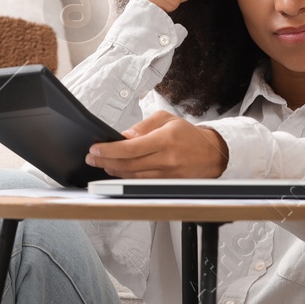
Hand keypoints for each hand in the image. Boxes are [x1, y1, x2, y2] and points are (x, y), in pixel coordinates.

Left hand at [87, 111, 228, 177]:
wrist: (212, 153)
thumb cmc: (189, 135)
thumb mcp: (166, 120)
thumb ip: (143, 127)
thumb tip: (123, 136)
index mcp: (164, 140)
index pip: (130, 148)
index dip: (109, 150)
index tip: (95, 149)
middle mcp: (165, 159)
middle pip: (127, 164)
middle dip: (105, 161)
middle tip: (92, 158)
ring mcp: (166, 174)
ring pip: (132, 176)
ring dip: (114, 171)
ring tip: (103, 164)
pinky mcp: (167, 183)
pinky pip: (142, 183)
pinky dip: (127, 178)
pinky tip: (118, 173)